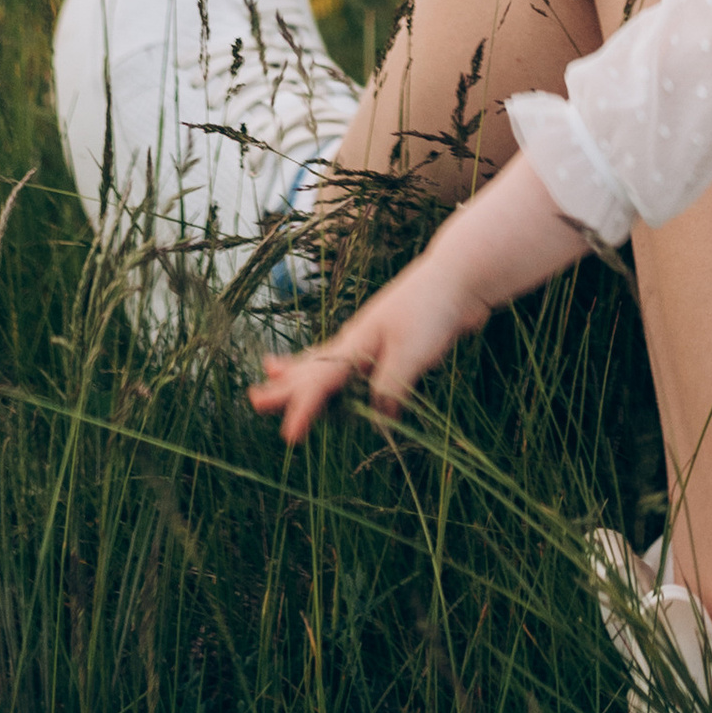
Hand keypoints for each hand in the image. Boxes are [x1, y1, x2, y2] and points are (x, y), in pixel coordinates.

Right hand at [250, 251, 486, 443]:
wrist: (458, 275)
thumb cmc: (432, 310)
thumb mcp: (412, 354)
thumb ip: (390, 386)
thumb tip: (377, 417)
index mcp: (356, 343)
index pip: (320, 382)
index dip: (303, 410)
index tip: (288, 436)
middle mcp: (355, 340)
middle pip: (311, 367)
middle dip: (283, 386)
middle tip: (253, 399)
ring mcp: (369, 337)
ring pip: (324, 359)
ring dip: (298, 370)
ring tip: (272, 370)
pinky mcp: (388, 340)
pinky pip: (348, 359)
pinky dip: (329, 365)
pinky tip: (328, 367)